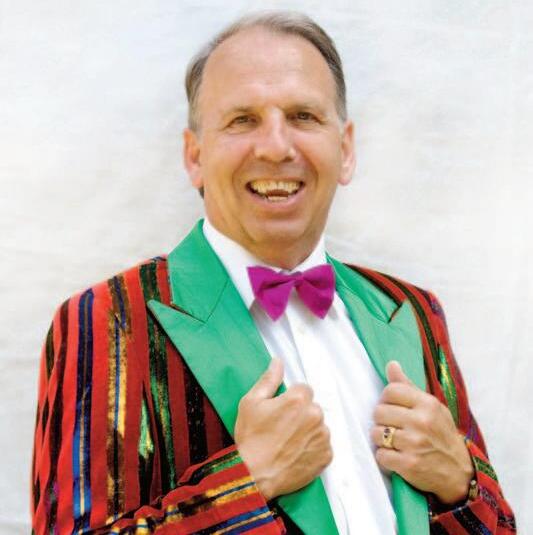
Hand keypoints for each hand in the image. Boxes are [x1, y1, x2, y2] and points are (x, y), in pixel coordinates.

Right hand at [235, 358, 332, 500]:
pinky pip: (323, 444)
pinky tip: (296, 452)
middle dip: (300, 413)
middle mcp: (315, 415)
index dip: (291, 398)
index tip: (280, 410)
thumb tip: (278, 361)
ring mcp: (323, 437)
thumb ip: (269, 379)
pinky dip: (313, 447)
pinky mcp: (326, 456)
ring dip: (308, 429)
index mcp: (298, 399)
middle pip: (312, 406)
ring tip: (288, 441)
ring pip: (319, 425)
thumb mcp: (251, 402)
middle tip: (282, 427)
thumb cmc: (251, 438)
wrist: (253, 476)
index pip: (304, 388)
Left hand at [371, 361, 473, 504]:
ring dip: (381, 439)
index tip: (393, 407)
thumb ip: (408, 386)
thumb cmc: (441, 434)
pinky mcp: (409, 464)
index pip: (390, 390)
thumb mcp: (431, 407)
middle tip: (393, 426)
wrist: (459, 472)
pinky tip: (396, 456)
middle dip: (382, 420)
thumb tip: (391, 364)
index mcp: (427, 404)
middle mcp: (421, 422)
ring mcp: (414, 444)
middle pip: (379, 412)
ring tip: (394, 441)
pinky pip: (381, 455)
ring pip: (376, 433)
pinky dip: (385, 457)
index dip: (386, 399)